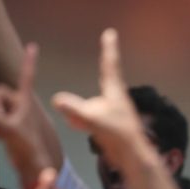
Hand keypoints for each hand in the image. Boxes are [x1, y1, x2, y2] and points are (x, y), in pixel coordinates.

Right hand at [0, 43, 48, 183]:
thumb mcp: (11, 130)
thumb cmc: (26, 146)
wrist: (28, 163)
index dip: (28, 61)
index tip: (33, 45)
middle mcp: (19, 103)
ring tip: (3, 132)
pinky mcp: (5, 121)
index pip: (26, 77)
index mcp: (25, 100)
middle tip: (2, 121)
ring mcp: (11, 112)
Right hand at [51, 29, 154, 168]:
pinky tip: (75, 123)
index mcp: (115, 91)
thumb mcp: (93, 119)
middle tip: (108, 46)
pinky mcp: (110, 124)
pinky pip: (92, 116)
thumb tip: (57, 98)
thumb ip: (74, 109)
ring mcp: (113, 111)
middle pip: (106, 77)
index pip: (110, 64)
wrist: (132, 155)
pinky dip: (83, 118)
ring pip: (96, 101)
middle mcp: (115, 98)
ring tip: (76, 115)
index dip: (109, 48)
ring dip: (86, 103)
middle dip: (105, 65)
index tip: (110, 33)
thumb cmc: (117, 134)